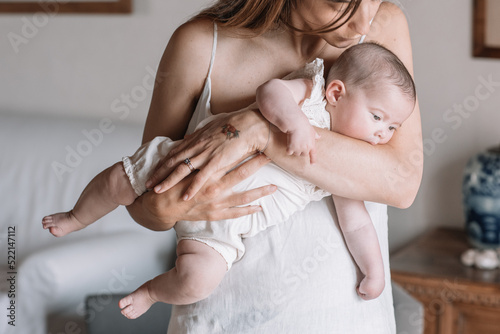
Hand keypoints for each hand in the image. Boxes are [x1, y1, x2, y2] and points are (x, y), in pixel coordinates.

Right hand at [127, 154, 276, 230]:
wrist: (162, 204)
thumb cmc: (175, 182)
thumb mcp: (186, 163)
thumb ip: (200, 152)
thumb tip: (210, 138)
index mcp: (208, 170)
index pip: (232, 157)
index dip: (247, 150)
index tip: (260, 142)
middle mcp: (213, 185)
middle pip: (241, 173)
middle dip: (258, 165)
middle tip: (272, 157)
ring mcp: (215, 201)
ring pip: (243, 196)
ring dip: (260, 191)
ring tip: (275, 187)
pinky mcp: (215, 213)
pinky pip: (235, 213)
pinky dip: (248, 210)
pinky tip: (260, 208)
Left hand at [146, 109, 268, 200]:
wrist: (249, 124)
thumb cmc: (234, 123)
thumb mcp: (211, 125)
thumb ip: (197, 134)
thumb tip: (187, 137)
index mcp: (196, 138)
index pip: (174, 152)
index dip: (163, 162)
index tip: (154, 170)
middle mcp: (197, 146)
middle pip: (172, 162)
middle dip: (158, 173)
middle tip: (148, 183)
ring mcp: (205, 154)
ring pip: (180, 170)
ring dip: (168, 181)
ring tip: (157, 191)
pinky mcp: (215, 162)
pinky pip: (200, 178)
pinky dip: (191, 188)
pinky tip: (184, 197)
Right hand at [286, 123, 320, 163]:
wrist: (296, 124)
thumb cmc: (304, 126)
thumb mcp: (312, 130)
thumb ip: (315, 135)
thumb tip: (319, 136)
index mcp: (312, 145)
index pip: (313, 154)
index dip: (313, 160)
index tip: (313, 164)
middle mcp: (306, 148)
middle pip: (303, 155)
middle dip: (301, 151)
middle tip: (298, 144)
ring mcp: (298, 149)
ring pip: (296, 153)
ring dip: (294, 150)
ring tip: (293, 141)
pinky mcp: (291, 148)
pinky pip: (289, 152)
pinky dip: (288, 150)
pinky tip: (288, 144)